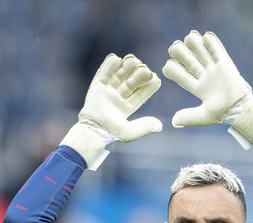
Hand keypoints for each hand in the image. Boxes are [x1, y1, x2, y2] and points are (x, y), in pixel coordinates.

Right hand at [61, 54, 161, 169]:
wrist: (92, 129)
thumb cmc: (111, 133)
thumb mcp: (130, 132)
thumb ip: (144, 128)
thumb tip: (160, 125)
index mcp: (130, 106)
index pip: (143, 92)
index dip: (150, 83)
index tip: (154, 77)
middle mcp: (120, 96)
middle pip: (133, 80)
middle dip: (139, 72)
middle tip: (142, 67)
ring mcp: (109, 90)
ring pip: (121, 73)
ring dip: (128, 65)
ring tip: (132, 61)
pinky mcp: (98, 85)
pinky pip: (104, 72)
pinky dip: (110, 64)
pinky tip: (117, 59)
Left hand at [162, 30, 252, 147]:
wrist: (241, 106)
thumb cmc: (223, 113)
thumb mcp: (204, 116)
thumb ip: (189, 117)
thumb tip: (173, 122)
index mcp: (198, 88)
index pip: (180, 75)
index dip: (173, 69)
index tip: (168, 65)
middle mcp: (204, 77)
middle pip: (188, 60)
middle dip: (179, 53)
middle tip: (175, 48)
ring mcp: (214, 69)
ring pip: (200, 51)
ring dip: (193, 43)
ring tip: (190, 39)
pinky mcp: (225, 63)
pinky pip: (216, 49)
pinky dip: (210, 41)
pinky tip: (205, 38)